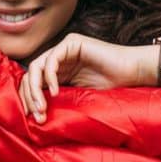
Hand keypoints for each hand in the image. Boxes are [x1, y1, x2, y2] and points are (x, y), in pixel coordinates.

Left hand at [19, 33, 156, 122]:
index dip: (29, 99)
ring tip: (42, 106)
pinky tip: (57, 92)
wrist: (131, 73)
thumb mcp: (77, 96)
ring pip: (37, 67)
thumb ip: (58, 98)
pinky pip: (51, 59)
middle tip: (36, 115)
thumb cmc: (109, 86)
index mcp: (57, 70)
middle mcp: (57, 58)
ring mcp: (63, 48)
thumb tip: (35, 115)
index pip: (33, 82)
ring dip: (36, 89)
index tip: (34, 118)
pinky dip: (50, 77)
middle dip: (30, 96)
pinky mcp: (71, 43)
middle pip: (31, 74)